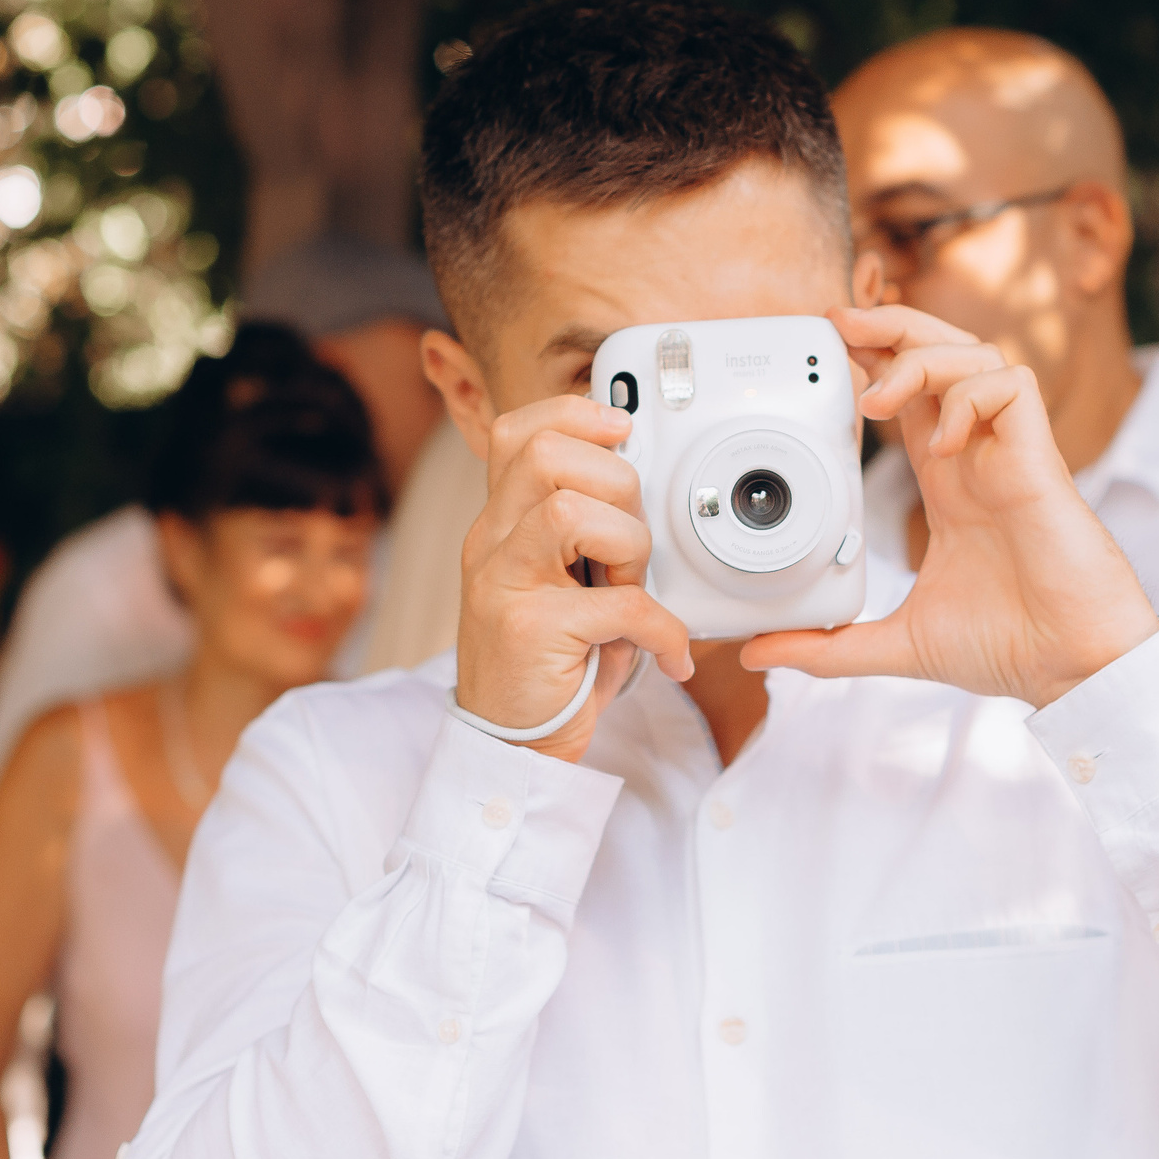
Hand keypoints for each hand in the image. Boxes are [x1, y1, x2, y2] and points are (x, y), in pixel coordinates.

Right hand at [452, 396, 693, 762]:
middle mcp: (489, 544)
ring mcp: (502, 584)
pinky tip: (668, 651)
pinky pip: (616, 605)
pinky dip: (661, 629)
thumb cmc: (548, 660)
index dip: (574, 415)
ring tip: (631, 587)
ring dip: (628, 545)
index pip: (517, 432)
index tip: (621, 433)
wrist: (511, 742)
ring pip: (570, 510)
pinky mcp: (528, 631)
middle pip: (546, 456)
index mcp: (498, 524)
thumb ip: (582, 531)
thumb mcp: (558, 580)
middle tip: (629, 541)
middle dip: (616, 484)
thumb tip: (639, 477)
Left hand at [744, 306, 1158, 707]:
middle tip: (839, 325)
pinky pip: (1010, 387)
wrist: (1069, 666)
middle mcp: (977, 457)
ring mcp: (1009, 453)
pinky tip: (944, 443)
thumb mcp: (897, 643)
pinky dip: (969, 397)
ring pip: (975, 355)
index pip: (908, 397)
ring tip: (880, 399)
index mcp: (947, 484)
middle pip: (940, 354)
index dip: (870, 364)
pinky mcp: (1040, 459)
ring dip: (920, 360)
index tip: (827, 356)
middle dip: (891, 326)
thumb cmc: (1008, 647)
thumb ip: (829, 646)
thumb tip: (758, 654)